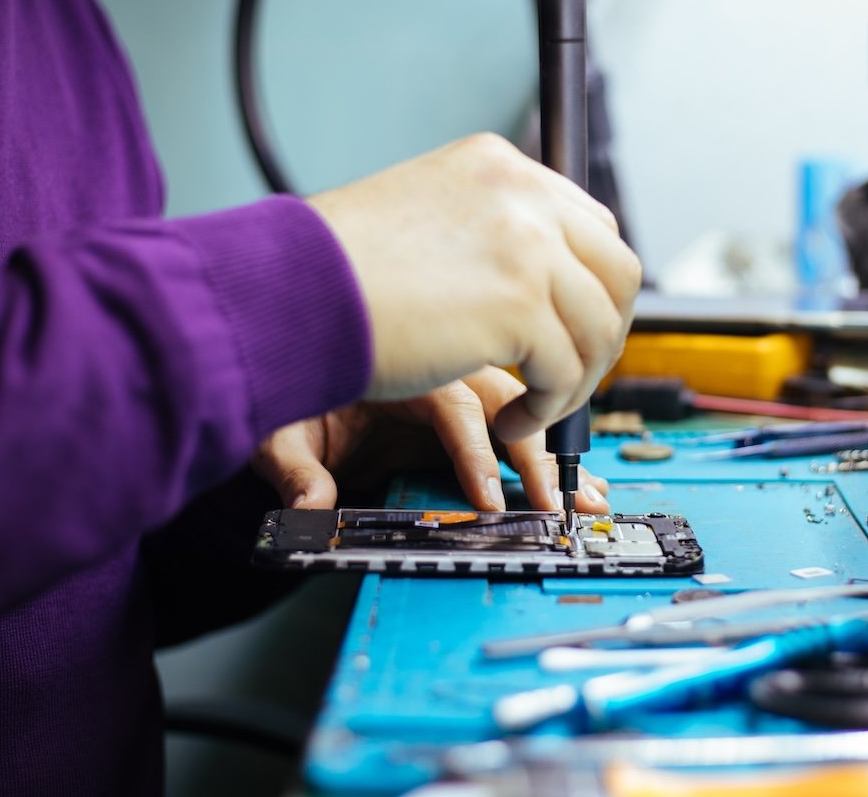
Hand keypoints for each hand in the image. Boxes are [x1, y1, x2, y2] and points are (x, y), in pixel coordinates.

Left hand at [251, 366, 610, 512]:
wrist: (288, 360)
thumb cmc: (288, 395)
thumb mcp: (280, 429)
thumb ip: (297, 469)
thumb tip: (309, 507)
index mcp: (398, 363)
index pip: (451, 405)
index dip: (473, 452)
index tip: (488, 497)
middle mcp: (439, 363)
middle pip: (503, 398)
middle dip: (535, 452)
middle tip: (556, 500)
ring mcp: (459, 377)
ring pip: (523, 401)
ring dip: (556, 448)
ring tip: (587, 492)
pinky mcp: (469, 400)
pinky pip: (522, 412)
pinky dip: (552, 440)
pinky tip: (580, 472)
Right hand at [307, 133, 641, 443]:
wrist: (286, 293)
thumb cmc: (333, 270)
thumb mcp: (423, 219)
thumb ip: (486, 235)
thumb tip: (540, 279)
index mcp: (498, 166)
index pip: (589, 224)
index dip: (592, 287)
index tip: (575, 329)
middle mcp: (521, 195)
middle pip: (617, 270)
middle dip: (604, 333)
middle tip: (572, 375)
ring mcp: (527, 246)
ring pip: (599, 327)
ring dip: (576, 381)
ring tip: (535, 409)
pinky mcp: (520, 306)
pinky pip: (565, 372)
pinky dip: (546, 410)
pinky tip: (511, 423)